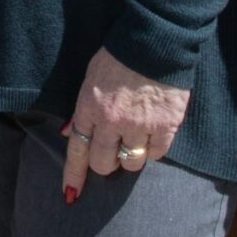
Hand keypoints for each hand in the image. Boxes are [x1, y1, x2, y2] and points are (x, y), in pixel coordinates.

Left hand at [61, 48, 190, 203]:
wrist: (154, 41)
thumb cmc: (118, 56)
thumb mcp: (90, 77)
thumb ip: (83, 109)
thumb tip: (70, 134)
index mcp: (89, 108)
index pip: (77, 151)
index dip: (73, 175)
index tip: (70, 195)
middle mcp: (112, 122)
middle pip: (104, 164)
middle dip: (105, 162)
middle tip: (112, 151)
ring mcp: (140, 126)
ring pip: (131, 164)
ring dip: (130, 157)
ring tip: (134, 139)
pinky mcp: (166, 126)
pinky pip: (156, 154)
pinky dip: (153, 150)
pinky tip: (152, 135)